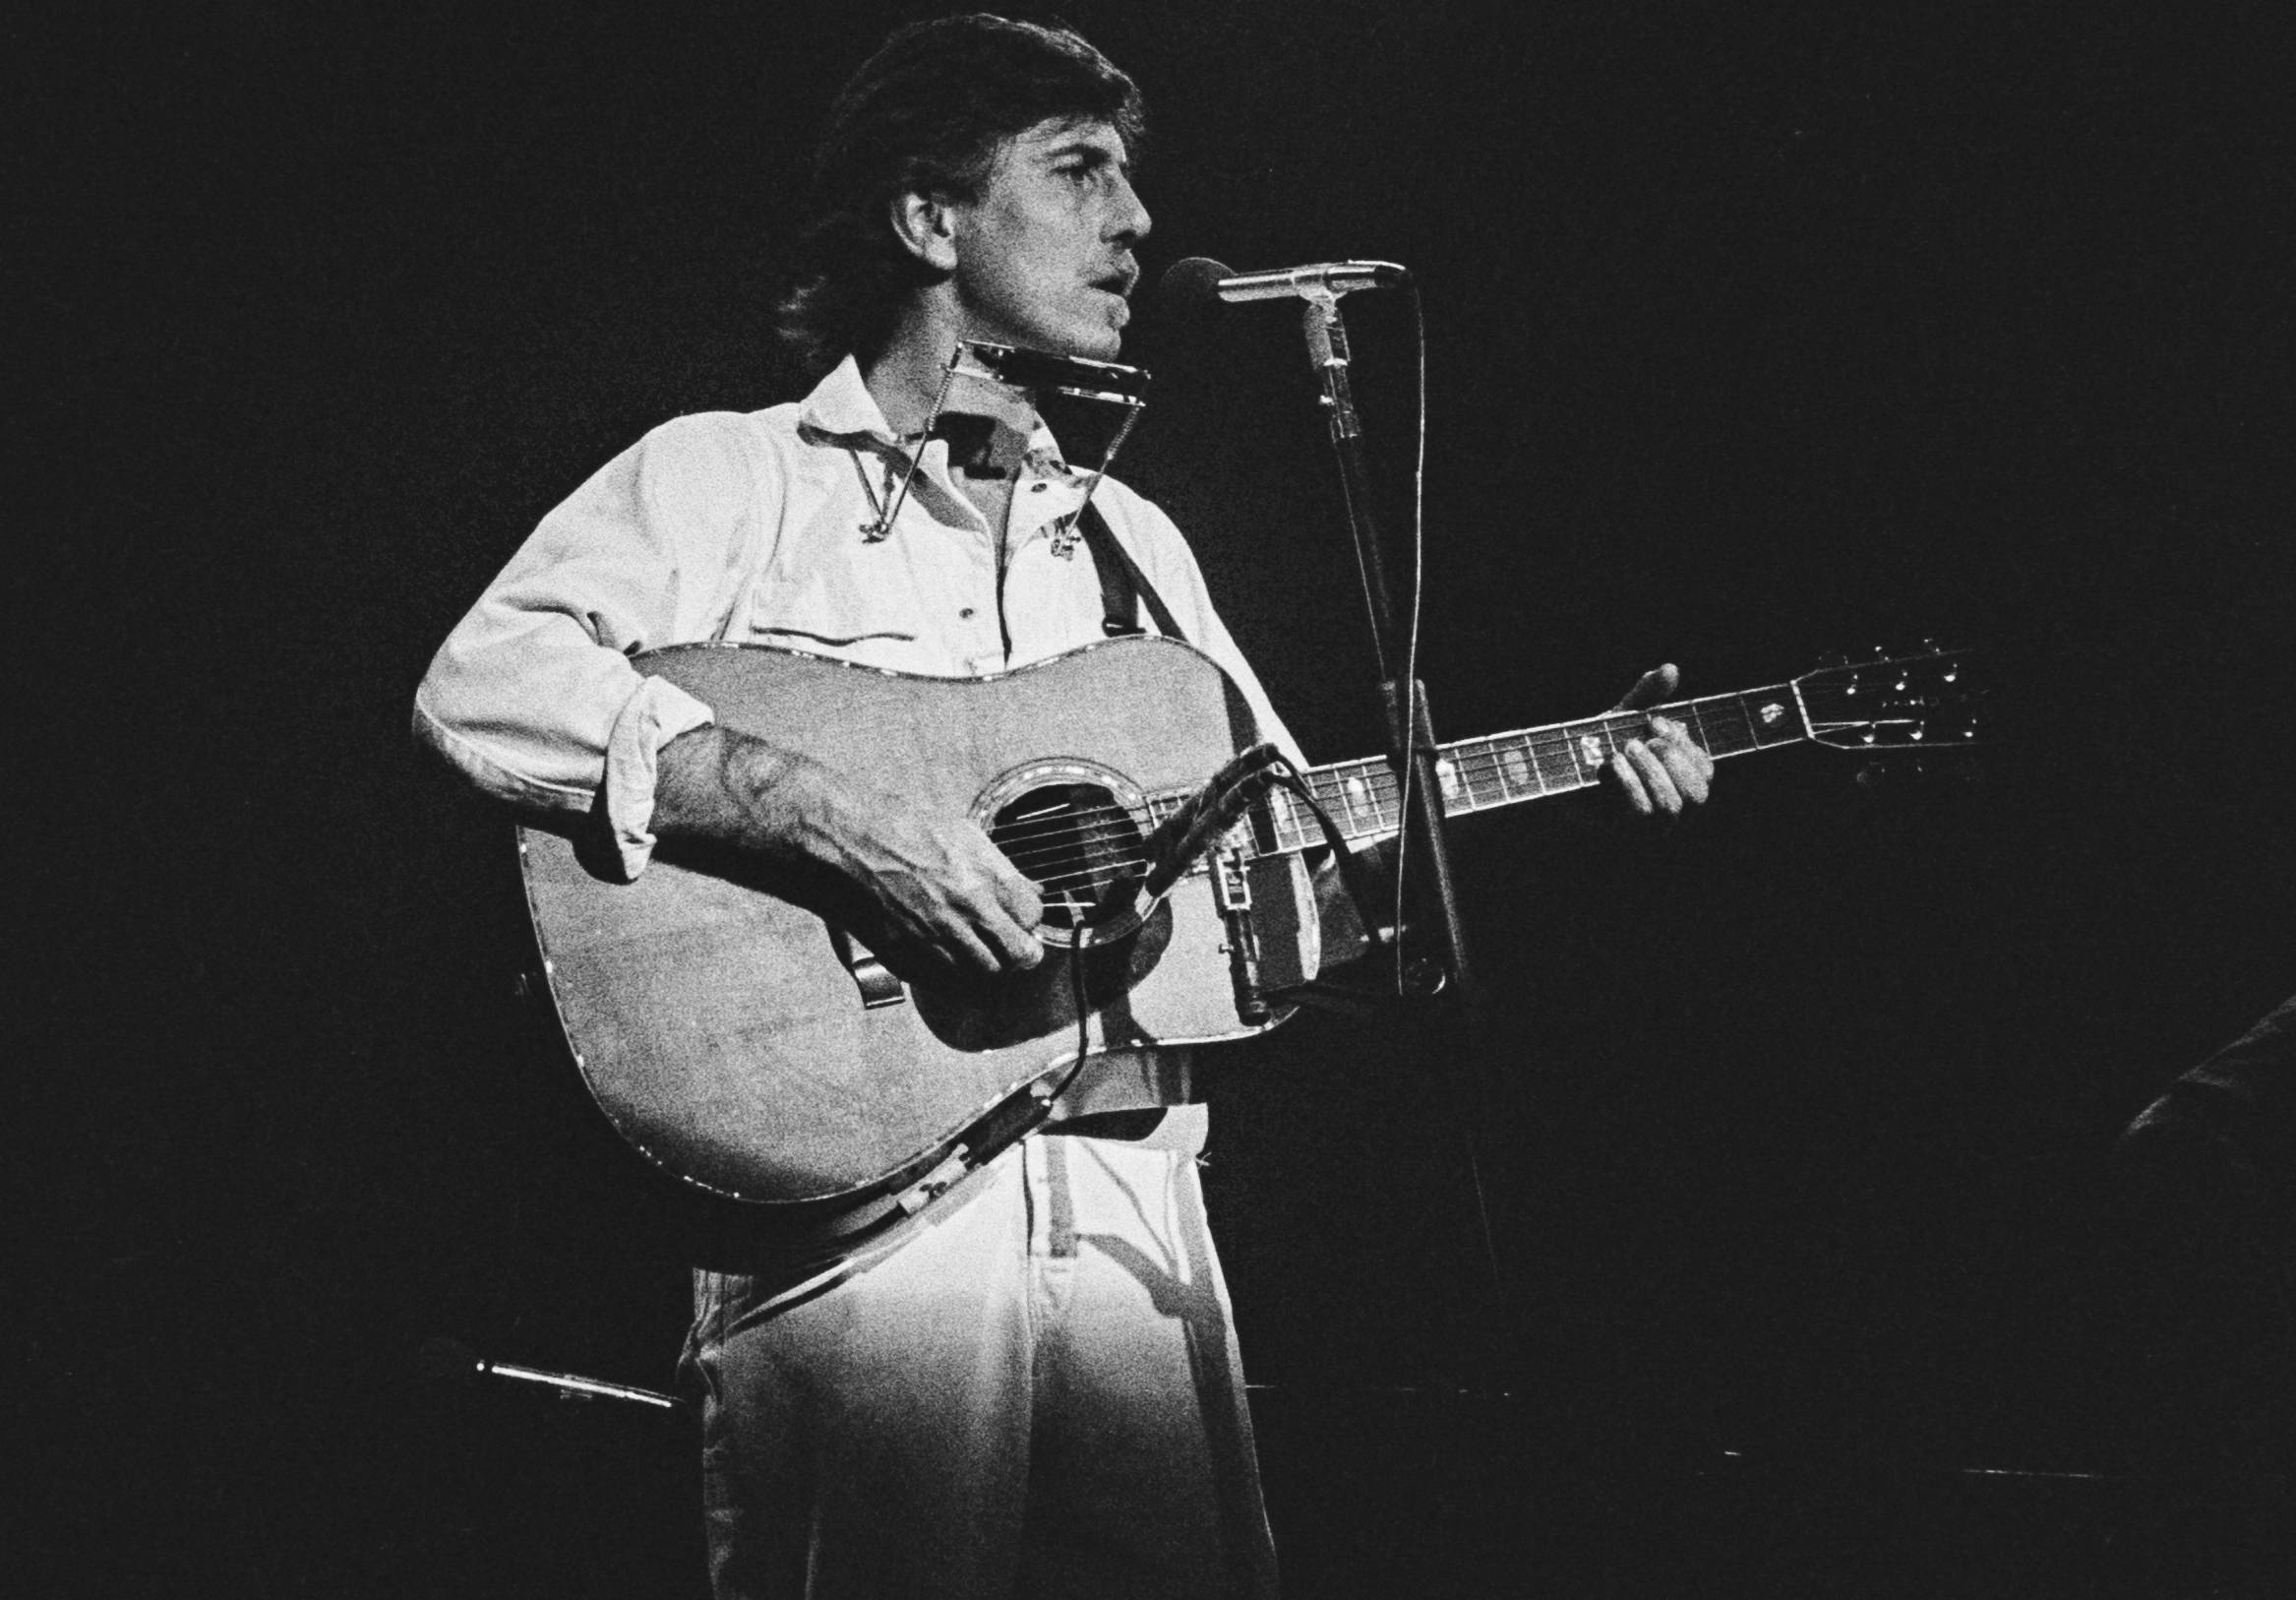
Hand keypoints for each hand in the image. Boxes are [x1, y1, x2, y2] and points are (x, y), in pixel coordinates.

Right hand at [809, 791, 1047, 980]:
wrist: (843, 844)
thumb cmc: (896, 828)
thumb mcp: (960, 833)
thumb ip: (997, 868)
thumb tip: (1027, 889)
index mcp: (984, 879)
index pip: (1034, 916)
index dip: (1027, 916)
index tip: (1018, 915)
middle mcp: (966, 914)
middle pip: (1021, 955)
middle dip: (1020, 949)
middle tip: (1010, 943)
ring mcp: (937, 940)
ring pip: (987, 974)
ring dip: (987, 963)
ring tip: (976, 948)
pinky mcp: (908, 959)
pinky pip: (947, 982)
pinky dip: (953, 973)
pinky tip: (945, 953)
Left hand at [1605, 663, 1713, 818]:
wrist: (1556, 768)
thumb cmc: (1596, 743)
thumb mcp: (1624, 715)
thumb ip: (1648, 694)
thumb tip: (1671, 668)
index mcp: (1681, 779)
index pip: (1705, 769)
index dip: (1683, 745)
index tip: (1652, 722)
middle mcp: (1673, 806)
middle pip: (1698, 794)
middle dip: (1670, 761)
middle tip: (1638, 741)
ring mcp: (1650, 826)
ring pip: (1672, 807)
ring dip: (1650, 773)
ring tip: (1625, 750)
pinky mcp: (1625, 833)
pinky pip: (1642, 816)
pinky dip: (1630, 785)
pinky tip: (1613, 765)